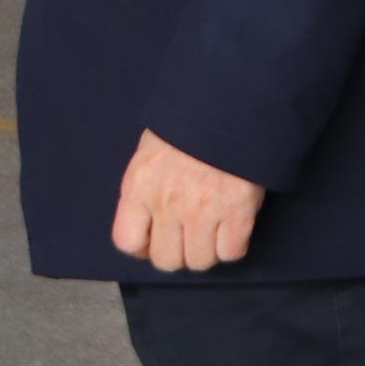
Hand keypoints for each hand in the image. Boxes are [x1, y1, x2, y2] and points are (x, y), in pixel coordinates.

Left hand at [111, 129, 265, 272]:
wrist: (228, 104)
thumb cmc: (187, 127)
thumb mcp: (149, 154)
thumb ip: (144, 191)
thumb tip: (147, 227)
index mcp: (139, 185)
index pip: (126, 241)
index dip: (142, 248)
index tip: (154, 241)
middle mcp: (167, 203)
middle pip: (166, 260)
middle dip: (178, 253)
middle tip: (188, 237)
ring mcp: (203, 209)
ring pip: (200, 261)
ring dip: (207, 251)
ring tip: (212, 230)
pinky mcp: (237, 211)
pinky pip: (231, 252)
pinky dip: (233, 245)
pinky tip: (232, 226)